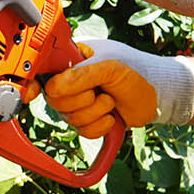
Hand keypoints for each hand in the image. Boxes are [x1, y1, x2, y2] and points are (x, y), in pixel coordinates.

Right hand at [42, 37, 193, 136]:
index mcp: (71, 61)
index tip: (36, 93)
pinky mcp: (89, 121)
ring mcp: (79, 103)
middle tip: (101, 92)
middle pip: (55, 101)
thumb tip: (55, 87)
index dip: (40, 84)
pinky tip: (112, 117)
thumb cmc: (136, 72)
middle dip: (82, 100)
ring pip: (69, 118)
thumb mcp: (110, 67)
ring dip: (95, 113)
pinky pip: (82, 132)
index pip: (45, 74)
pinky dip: (100, 127)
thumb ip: (81, 75)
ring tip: (111, 101)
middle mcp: (71, 82)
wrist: (157, 96)